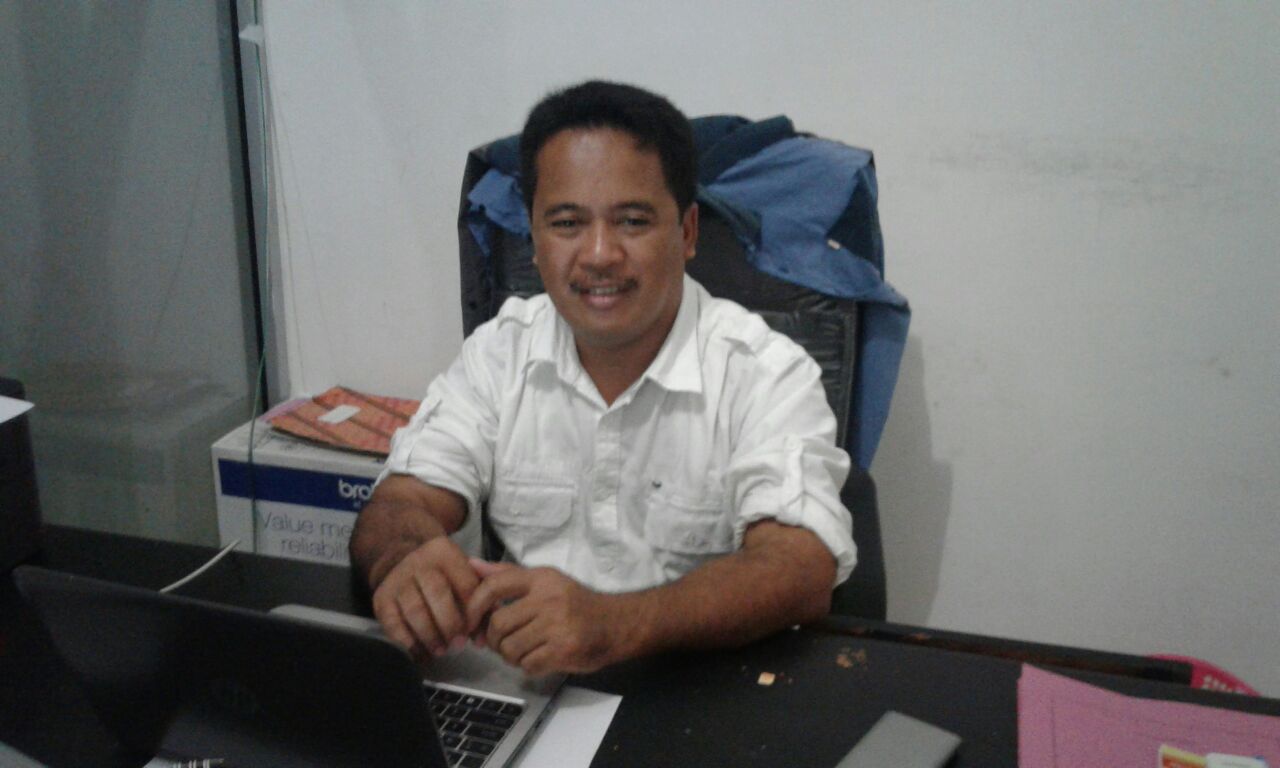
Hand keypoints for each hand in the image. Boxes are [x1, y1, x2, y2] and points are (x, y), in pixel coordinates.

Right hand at [371, 537, 480, 658]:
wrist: (402, 564)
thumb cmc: (444, 577)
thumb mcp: (465, 578)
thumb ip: (481, 604)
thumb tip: (483, 639)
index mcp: (445, 552)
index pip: (465, 583)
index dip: (473, 612)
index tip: (476, 633)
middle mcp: (419, 562)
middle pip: (438, 593)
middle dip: (450, 624)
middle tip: (458, 645)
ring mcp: (397, 580)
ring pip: (415, 611)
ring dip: (430, 636)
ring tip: (441, 650)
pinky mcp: (381, 599)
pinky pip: (393, 624)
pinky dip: (408, 643)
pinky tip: (421, 653)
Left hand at [465, 562, 625, 675]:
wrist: (615, 624)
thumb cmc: (575, 604)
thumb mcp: (545, 581)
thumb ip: (507, 574)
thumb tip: (472, 565)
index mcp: (541, 578)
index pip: (494, 586)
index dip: (474, 606)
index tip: (470, 621)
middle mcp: (548, 598)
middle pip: (498, 624)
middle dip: (493, 639)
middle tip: (502, 642)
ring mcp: (557, 625)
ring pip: (510, 648)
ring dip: (510, 655)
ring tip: (522, 651)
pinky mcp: (564, 649)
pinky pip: (527, 664)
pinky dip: (527, 666)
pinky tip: (538, 658)